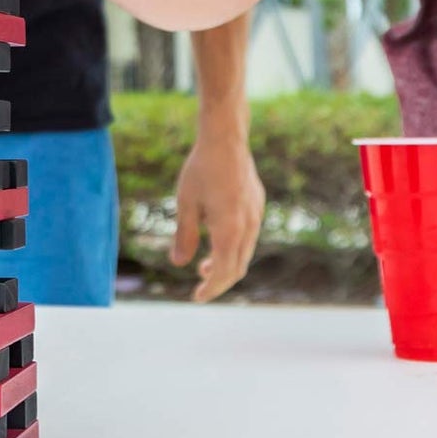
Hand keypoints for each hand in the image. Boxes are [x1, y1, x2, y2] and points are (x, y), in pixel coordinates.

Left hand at [170, 131, 264, 301]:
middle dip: (219, 281)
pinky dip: (234, 248)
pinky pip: (249, 237)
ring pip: (245, 253)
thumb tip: (178, 263)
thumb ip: (184, 235)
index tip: (197, 298)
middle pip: (237, 268)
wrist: (226, 139)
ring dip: (227, 264)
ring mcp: (256, 216)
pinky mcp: (257, 205)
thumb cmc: (201, 169)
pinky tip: (218, 239)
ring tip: (205, 265)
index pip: (223, 272)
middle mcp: (248, 227)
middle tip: (200, 285)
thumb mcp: (185, 202)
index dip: (211, 289)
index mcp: (229, 230)